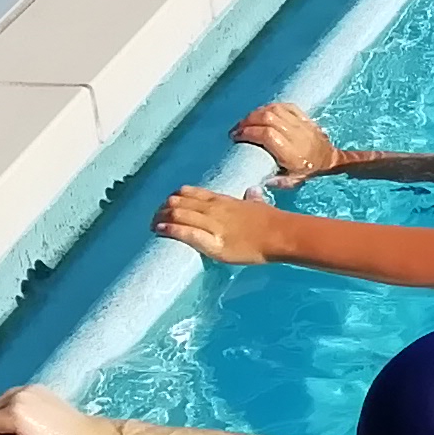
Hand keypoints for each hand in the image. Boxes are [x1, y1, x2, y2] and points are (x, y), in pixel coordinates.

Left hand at [158, 186, 284, 263]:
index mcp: (222, 200)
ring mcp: (212, 224)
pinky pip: (186, 232)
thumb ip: (252, 198)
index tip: (167, 205)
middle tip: (155, 217)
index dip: (174, 198)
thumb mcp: (259, 204)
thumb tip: (253, 191)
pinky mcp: (213, 243)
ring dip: (161, 218)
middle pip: (179, 202)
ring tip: (153, 225)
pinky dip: (170, 229)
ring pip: (179, 214)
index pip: (190, 193)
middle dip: (162, 209)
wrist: (280, 234)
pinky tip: (160, 230)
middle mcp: (213, 209)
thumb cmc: (272, 221)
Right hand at [235, 102, 333, 182]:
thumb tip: (257, 180)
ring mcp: (301, 123)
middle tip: (237, 129)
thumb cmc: (308, 171)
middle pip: (268, 118)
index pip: (267, 134)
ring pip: (274, 109)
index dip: (249, 132)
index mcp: (292, 152)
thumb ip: (277, 181)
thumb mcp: (293, 182)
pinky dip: (270, 107)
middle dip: (248, 121)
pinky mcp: (303, 116)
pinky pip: (284, 105)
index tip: (236, 136)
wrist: (330, 159)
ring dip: (256, 113)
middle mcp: (296, 135)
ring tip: (246, 121)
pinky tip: (261, 113)